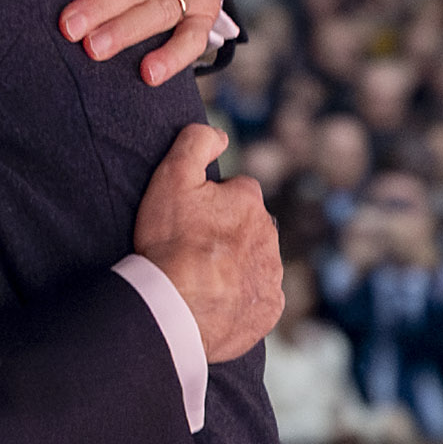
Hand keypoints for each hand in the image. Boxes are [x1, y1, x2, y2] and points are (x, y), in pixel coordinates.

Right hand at [133, 124, 283, 362]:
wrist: (177, 307)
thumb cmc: (171, 242)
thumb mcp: (172, 177)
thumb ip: (196, 142)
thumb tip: (219, 134)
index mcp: (249, 202)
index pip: (236, 192)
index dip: (210, 203)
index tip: (188, 220)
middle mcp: (270, 236)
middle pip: (247, 228)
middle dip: (226, 235)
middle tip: (190, 250)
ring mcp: (271, 275)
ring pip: (254, 262)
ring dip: (234, 267)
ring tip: (198, 280)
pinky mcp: (268, 309)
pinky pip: (257, 298)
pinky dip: (239, 299)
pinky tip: (214, 303)